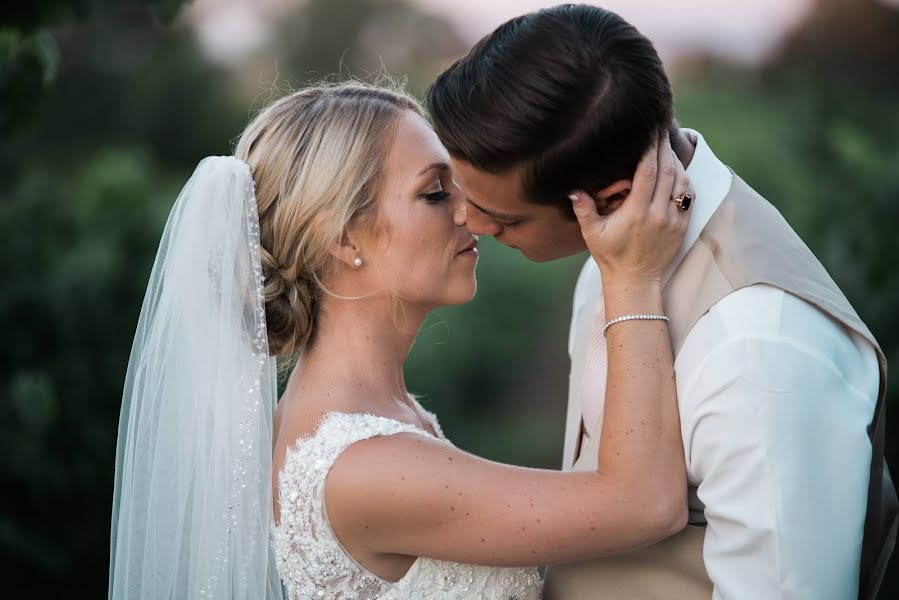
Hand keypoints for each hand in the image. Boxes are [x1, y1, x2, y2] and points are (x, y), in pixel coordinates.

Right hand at [569, 132, 691, 286]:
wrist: (634, 279)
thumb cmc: (610, 254)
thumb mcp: (592, 233)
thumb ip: (583, 209)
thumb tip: (573, 189)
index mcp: (636, 213)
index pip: (648, 173)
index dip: (650, 150)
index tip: (651, 132)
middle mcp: (658, 214)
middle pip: (667, 171)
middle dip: (664, 148)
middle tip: (662, 129)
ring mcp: (673, 220)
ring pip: (681, 182)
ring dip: (675, 162)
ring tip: (667, 147)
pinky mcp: (682, 226)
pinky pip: (688, 196)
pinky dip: (684, 180)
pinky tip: (677, 170)